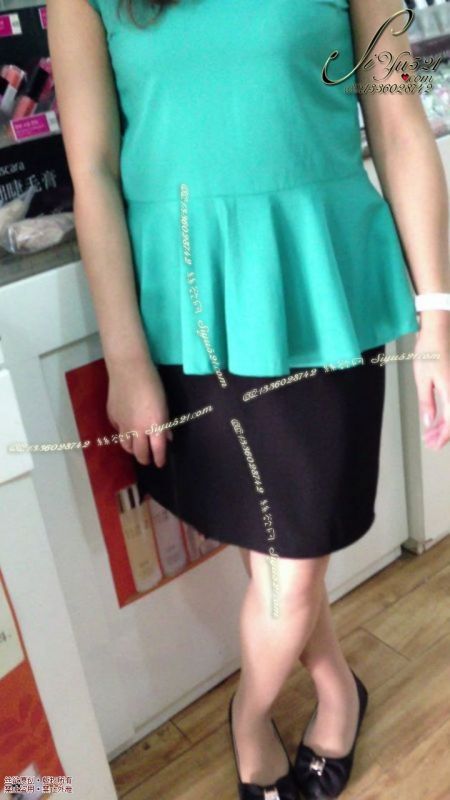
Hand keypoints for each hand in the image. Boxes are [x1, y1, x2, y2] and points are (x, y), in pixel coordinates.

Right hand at [106, 357, 172, 466]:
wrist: (129, 369)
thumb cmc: (152, 384)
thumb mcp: (164, 405)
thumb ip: (165, 423)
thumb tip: (167, 437)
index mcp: (154, 426)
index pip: (157, 450)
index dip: (159, 459)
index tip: (160, 464)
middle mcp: (137, 430)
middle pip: (140, 453)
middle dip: (144, 459)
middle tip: (147, 460)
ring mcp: (123, 425)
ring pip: (126, 446)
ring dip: (132, 450)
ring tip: (136, 449)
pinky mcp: (113, 417)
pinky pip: (118, 431)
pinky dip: (123, 434)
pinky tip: (126, 429)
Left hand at [413, 316, 449, 449]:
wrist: (439, 330)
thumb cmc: (429, 352)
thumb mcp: (422, 379)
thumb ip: (427, 403)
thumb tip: (429, 423)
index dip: (443, 437)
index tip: (433, 445)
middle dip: (443, 434)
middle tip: (429, 442)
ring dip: (444, 425)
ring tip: (430, 433)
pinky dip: (446, 413)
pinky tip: (436, 418)